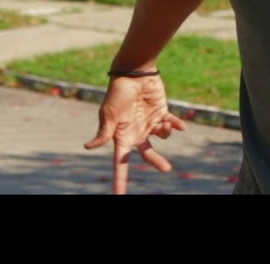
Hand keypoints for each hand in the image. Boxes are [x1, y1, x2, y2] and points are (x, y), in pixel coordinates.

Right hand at [84, 74, 187, 193]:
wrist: (133, 74)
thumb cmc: (118, 93)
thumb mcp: (109, 114)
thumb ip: (104, 133)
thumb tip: (88, 147)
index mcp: (122, 136)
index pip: (121, 162)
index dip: (120, 179)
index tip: (119, 195)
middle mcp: (136, 132)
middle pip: (148, 154)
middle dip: (157, 162)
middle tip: (167, 169)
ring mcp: (150, 123)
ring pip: (162, 137)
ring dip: (165, 132)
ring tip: (162, 123)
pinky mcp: (161, 112)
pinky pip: (172, 124)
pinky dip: (177, 125)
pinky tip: (181, 125)